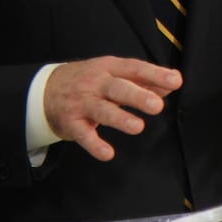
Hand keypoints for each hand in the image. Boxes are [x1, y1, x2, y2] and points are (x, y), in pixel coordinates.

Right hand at [44, 56, 181, 161]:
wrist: (46, 90)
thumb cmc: (88, 81)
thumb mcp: (113, 73)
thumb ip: (142, 79)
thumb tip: (171, 83)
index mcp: (109, 68)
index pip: (134, 68)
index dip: (155, 74)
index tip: (175, 81)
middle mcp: (96, 83)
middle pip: (118, 88)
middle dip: (138, 96)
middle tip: (157, 106)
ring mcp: (82, 102)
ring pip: (102, 110)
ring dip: (119, 118)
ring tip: (137, 126)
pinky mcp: (71, 122)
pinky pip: (83, 134)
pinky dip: (94, 145)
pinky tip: (107, 153)